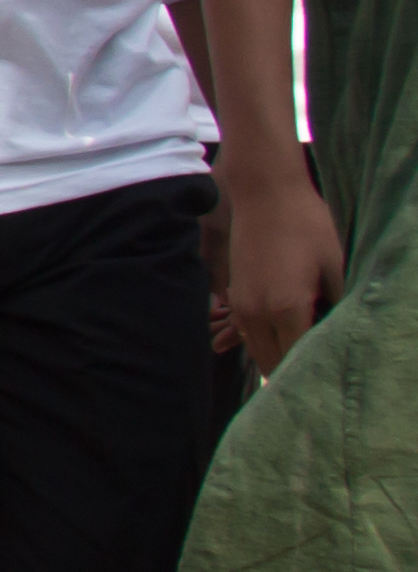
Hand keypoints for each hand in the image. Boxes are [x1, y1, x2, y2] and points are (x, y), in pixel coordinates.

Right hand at [214, 151, 346, 370]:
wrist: (264, 193)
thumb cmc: (306, 224)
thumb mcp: (334, 266)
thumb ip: (336, 306)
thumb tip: (338, 332)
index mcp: (287, 308)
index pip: (299, 358)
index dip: (313, 371)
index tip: (327, 378)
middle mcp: (258, 313)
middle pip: (272, 361)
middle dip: (291, 371)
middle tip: (314, 377)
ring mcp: (241, 305)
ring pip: (256, 349)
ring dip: (275, 356)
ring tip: (298, 359)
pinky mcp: (233, 293)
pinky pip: (248, 332)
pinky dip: (263, 340)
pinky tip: (281, 335)